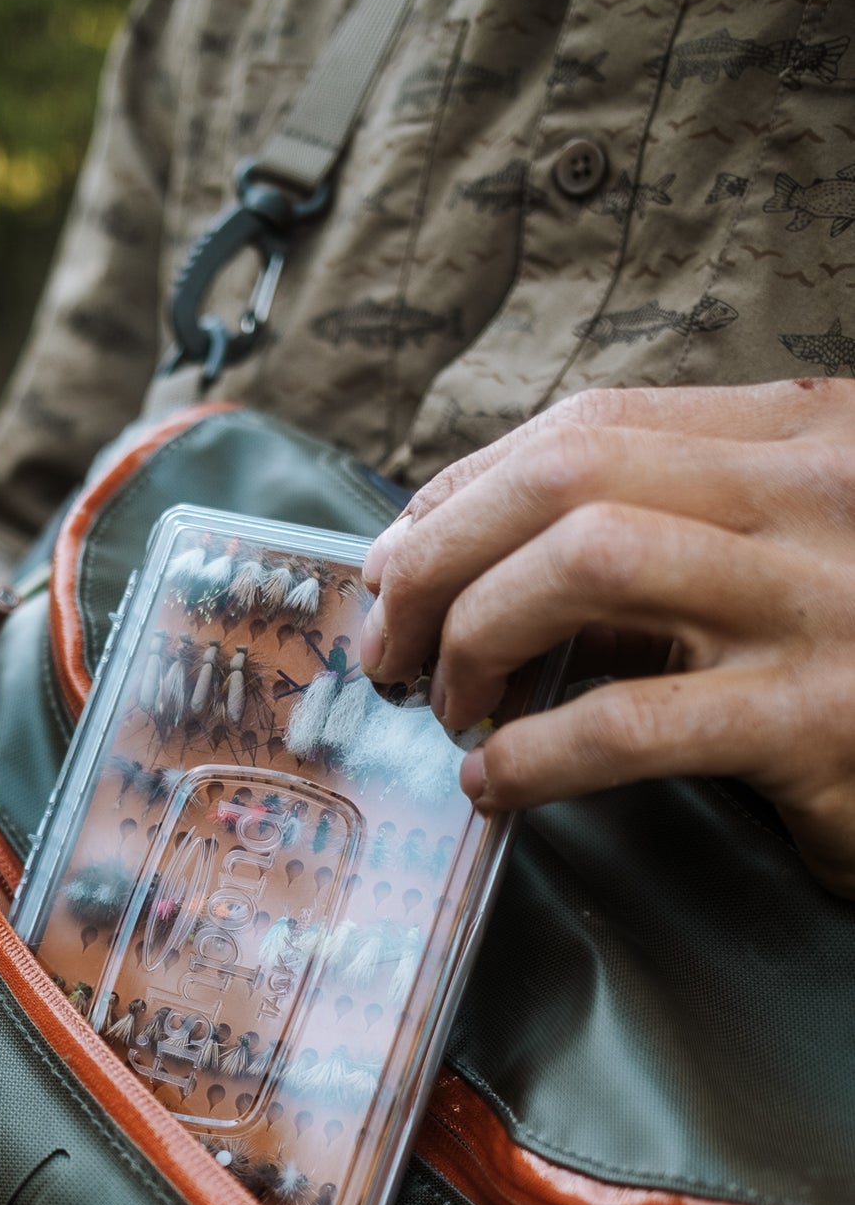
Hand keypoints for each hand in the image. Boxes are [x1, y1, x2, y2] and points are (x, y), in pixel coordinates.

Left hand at [360, 379, 854, 898]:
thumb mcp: (785, 563)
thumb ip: (663, 550)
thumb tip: (485, 577)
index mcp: (801, 435)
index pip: (587, 425)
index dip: (464, 490)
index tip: (400, 560)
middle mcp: (813, 494)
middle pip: (566, 472)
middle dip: (441, 554)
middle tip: (393, 639)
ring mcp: (819, 602)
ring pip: (586, 562)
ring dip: (477, 634)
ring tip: (450, 703)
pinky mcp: (816, 718)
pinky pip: (630, 722)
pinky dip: (533, 755)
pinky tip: (499, 779)